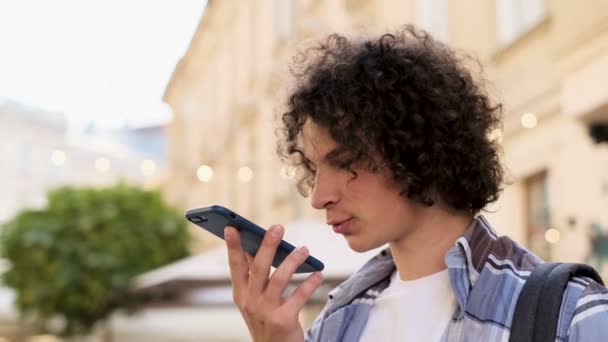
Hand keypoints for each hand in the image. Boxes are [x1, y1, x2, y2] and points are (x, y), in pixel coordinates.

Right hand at [225, 224, 323, 341]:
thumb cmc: (267, 319)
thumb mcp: (254, 298)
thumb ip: (255, 274)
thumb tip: (260, 243)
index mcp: (241, 293)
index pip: (235, 266)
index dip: (232, 246)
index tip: (231, 227)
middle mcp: (250, 302)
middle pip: (258, 268)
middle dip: (267, 246)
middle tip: (277, 227)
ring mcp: (266, 312)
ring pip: (279, 279)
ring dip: (293, 261)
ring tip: (304, 249)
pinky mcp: (283, 321)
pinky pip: (299, 297)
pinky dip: (310, 283)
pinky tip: (318, 274)